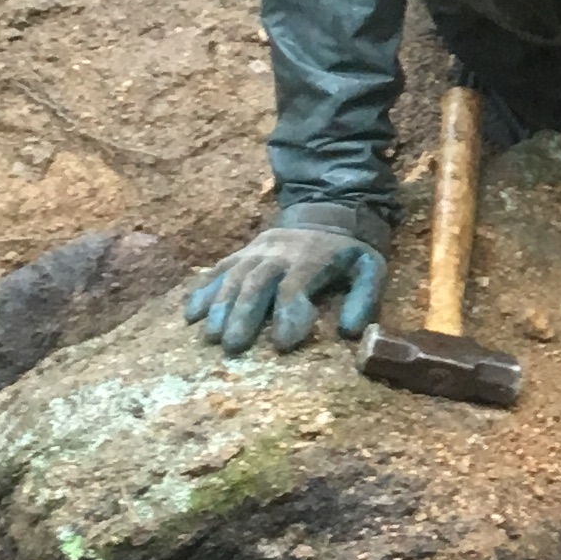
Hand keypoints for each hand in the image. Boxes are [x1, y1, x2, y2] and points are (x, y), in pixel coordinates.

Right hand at [186, 205, 388, 355]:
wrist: (326, 213)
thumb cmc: (348, 253)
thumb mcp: (370, 269)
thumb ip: (365, 298)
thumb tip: (350, 332)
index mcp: (311, 258)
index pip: (295, 286)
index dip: (289, 313)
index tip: (283, 345)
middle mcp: (278, 253)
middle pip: (256, 282)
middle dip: (242, 314)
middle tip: (232, 347)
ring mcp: (256, 251)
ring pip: (233, 276)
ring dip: (219, 306)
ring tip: (210, 336)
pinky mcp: (242, 253)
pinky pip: (219, 269)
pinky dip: (203, 291)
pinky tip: (190, 315)